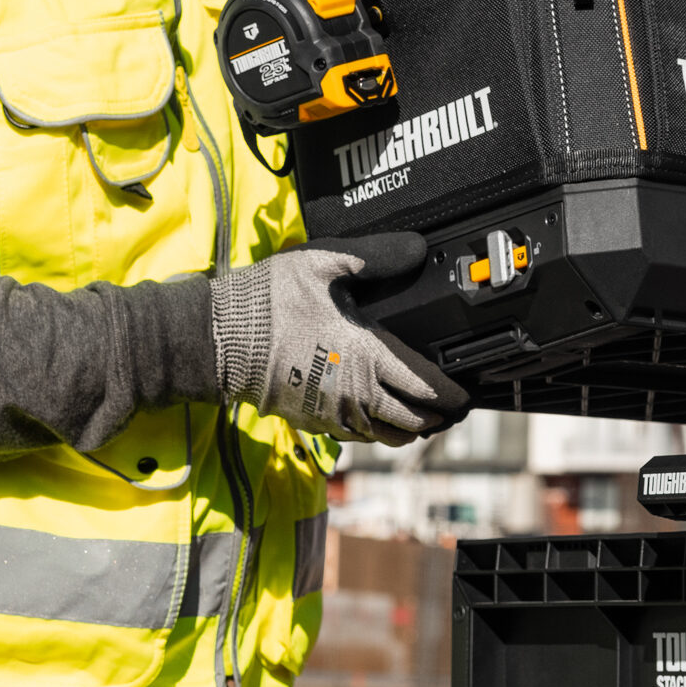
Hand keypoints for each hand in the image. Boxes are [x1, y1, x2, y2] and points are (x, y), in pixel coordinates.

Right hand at [209, 235, 469, 443]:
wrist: (217, 339)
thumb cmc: (268, 301)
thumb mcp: (324, 262)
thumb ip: (376, 256)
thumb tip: (418, 249)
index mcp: (366, 356)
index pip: (426, 388)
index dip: (454, 396)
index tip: (468, 396)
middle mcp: (355, 394)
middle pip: (415, 421)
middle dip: (440, 418)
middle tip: (455, 410)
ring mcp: (333, 414)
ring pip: (388, 437)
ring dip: (411, 430)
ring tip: (425, 420)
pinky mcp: (312, 422)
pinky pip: (357, 437)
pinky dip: (378, 433)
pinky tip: (380, 419)